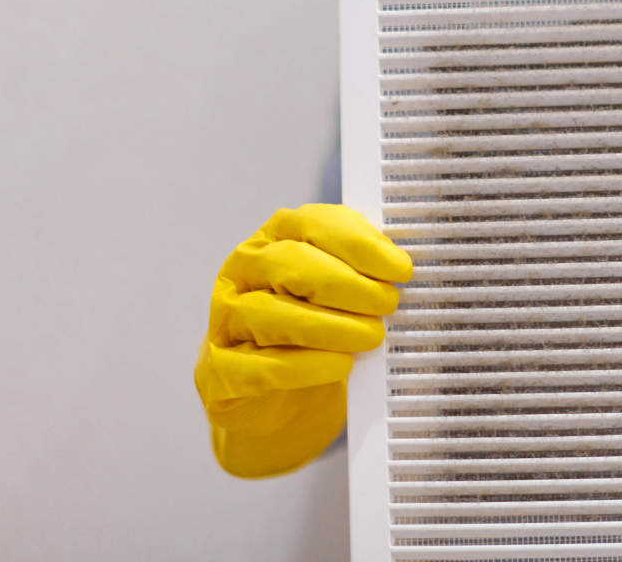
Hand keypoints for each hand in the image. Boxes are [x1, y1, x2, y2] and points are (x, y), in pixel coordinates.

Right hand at [192, 204, 412, 477]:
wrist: (277, 398)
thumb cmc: (313, 330)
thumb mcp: (336, 290)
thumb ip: (362, 269)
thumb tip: (402, 265)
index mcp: (273, 238)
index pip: (313, 224)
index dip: (361, 244)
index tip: (400, 269)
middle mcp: (242, 271)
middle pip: (291, 265)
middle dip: (348, 284)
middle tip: (387, 305)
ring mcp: (224, 320)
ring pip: (272, 314)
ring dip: (331, 326)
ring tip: (371, 337)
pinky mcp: (219, 372)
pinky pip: (261, 366)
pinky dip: (306, 366)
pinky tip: (340, 365)